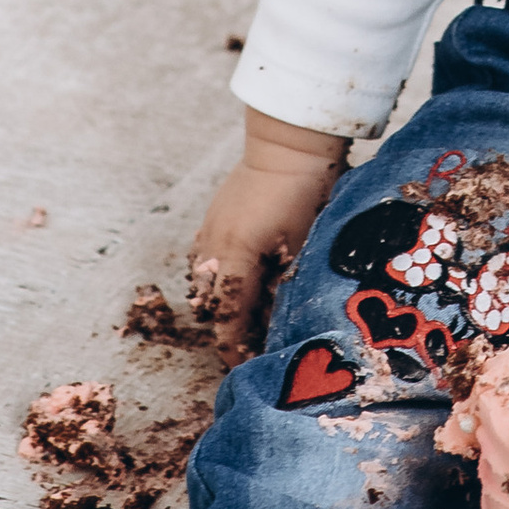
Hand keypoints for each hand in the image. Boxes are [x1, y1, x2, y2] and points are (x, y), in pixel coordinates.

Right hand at [190, 107, 344, 361]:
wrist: (289, 145)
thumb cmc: (306, 193)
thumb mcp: (302, 247)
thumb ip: (285, 286)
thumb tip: (278, 324)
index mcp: (236, 256)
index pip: (227, 316)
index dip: (232, 345)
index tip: (241, 364)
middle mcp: (214, 246)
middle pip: (209, 302)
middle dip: (225, 325)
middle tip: (249, 342)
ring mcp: (209, 229)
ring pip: (202, 281)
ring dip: (218, 300)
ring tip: (244, 312)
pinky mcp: (212, 218)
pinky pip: (204, 259)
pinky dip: (216, 276)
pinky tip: (237, 279)